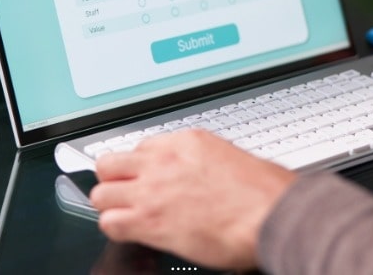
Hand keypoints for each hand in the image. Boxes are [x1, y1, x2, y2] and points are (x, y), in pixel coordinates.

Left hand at [89, 129, 295, 269]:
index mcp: (185, 141)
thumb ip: (203, 161)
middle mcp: (162, 160)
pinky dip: (115, 228)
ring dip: (111, 203)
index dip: (141, 166)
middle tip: (124, 192)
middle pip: (110, 163)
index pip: (141, 147)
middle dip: (114, 179)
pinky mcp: (148, 220)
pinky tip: (128, 231)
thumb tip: (198, 172)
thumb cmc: (263, 192)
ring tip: (124, 213)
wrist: (270, 214)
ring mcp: (151, 189)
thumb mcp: (229, 158)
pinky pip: (109, 222)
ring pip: (101, 192)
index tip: (145, 175)